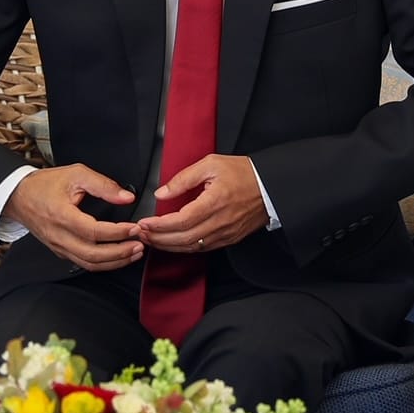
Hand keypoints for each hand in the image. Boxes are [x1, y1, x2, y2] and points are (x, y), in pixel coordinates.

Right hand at [5, 166, 141, 270]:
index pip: (93, 231)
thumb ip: (103, 185)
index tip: (134, 228)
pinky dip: (103, 263)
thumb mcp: (76, 174)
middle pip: (92, 255)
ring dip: (114, 262)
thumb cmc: (44, 185)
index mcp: (62, 216)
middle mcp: (59, 236)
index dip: (117, 233)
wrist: (18, 196)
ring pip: (88, 263)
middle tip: (140, 245)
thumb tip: (126, 197)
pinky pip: (83, 262)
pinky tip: (118, 256)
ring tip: (134, 253)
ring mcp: (58, 246)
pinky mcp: (60, 250)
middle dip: (120, 253)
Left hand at [136, 155, 268, 254]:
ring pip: (192, 247)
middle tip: (141, 234)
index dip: (159, 225)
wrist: (271, 186)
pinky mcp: (230, 238)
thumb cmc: (244, 173)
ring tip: (152, 239)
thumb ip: (184, 178)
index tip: (144, 223)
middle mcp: (221, 221)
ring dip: (169, 246)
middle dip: (158, 238)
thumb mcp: (211, 164)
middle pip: (183, 238)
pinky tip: (173, 242)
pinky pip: (203, 248)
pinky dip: (184, 247)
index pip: (181, 220)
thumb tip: (162, 192)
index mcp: (216, 201)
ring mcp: (226, 233)